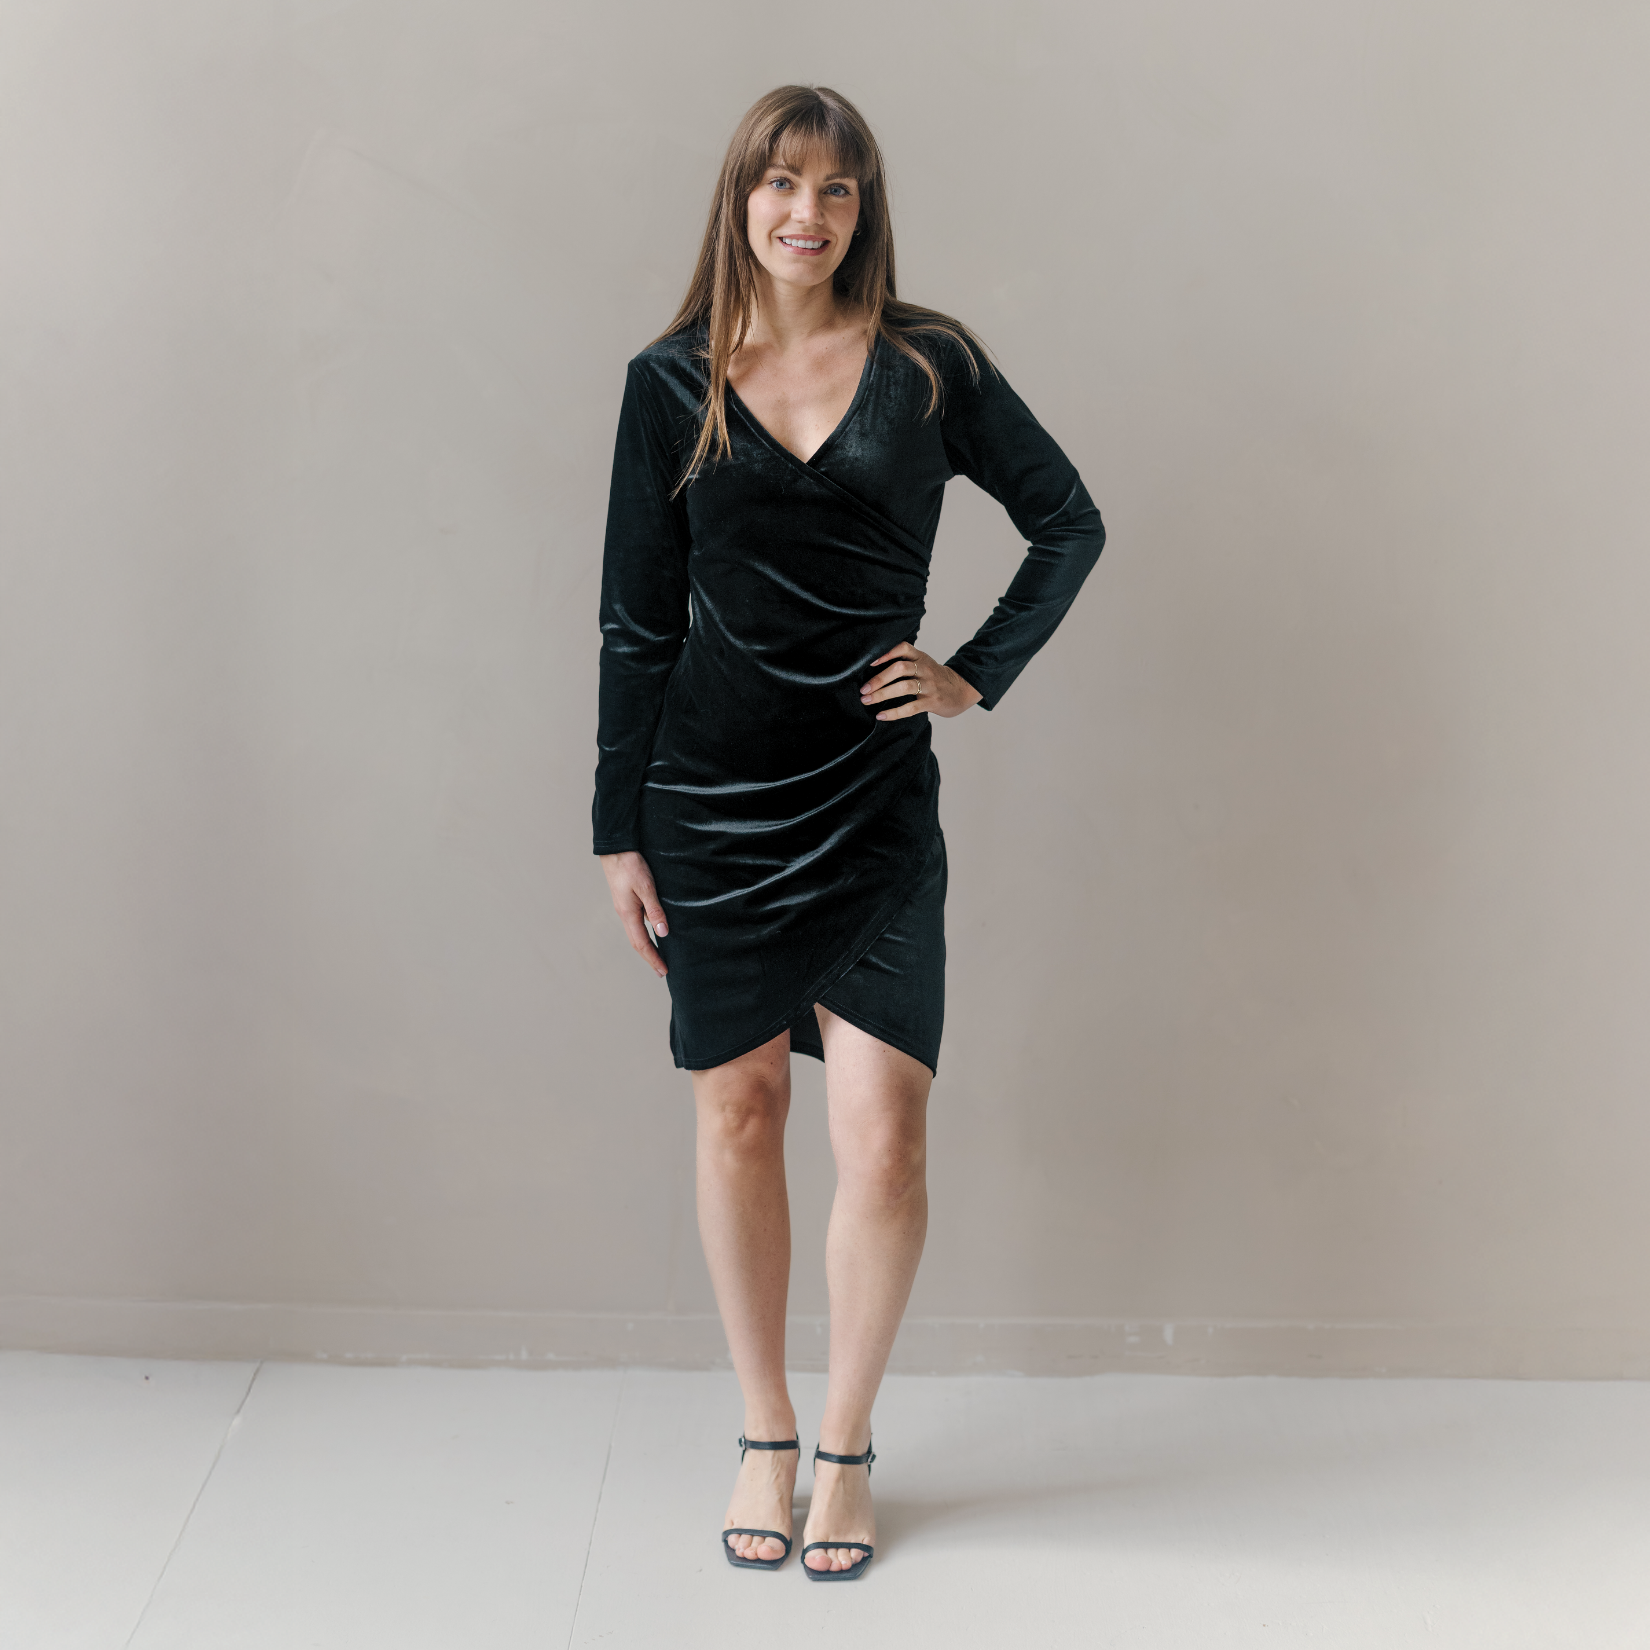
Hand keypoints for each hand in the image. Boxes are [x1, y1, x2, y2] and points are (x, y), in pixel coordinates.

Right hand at [600, 851, 668, 976]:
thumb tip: (663, 933)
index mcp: (628, 914)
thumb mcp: (646, 887)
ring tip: (658, 957)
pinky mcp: (627, 902)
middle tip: (661, 971)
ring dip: (647, 948)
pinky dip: (645, 934)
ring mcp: (625, 908)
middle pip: (637, 943)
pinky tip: (654, 933)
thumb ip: (655, 910)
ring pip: (636, 934)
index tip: (663, 970)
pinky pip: (637, 924)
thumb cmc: (630, 865)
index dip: (653, 958)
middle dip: (649, 958)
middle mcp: (625, 914)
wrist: (616, 849)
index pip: (642, 944)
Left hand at [859, 643, 982, 720]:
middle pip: (900, 669)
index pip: (903, 648)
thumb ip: (905, 662)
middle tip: (863, 689)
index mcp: (921, 657)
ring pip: (904, 687)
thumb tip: (873, 667)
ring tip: (867, 700)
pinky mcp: (932, 702)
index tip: (870, 662)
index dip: (886, 653)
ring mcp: (929, 685)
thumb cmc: (935, 677)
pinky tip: (881, 715)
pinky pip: (911, 707)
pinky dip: (894, 713)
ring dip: (882, 694)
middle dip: (879, 679)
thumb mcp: (923, 663)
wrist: (961, 690)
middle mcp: (925, 669)